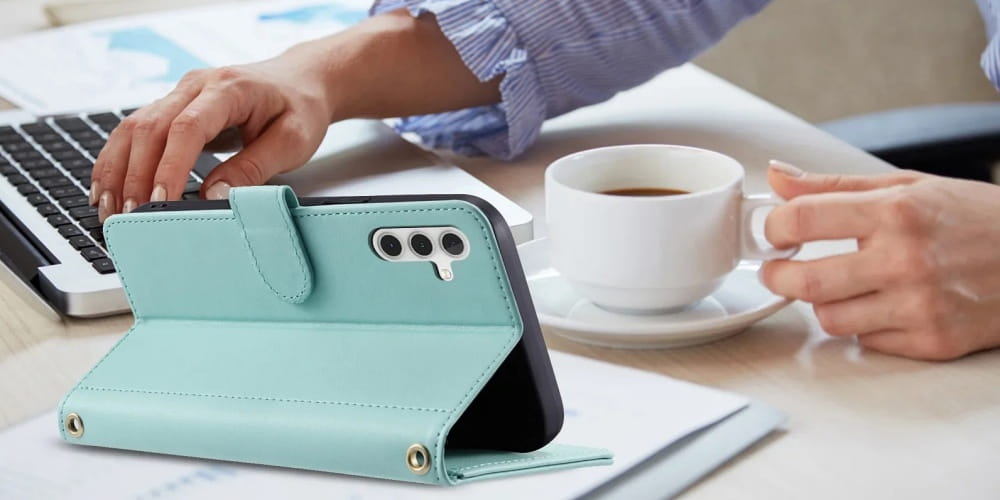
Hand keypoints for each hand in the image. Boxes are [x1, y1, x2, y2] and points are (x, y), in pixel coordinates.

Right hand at [91, 49, 333, 220]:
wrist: (300, 81)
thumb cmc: (299, 108)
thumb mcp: (292, 142)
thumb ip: (254, 168)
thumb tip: (214, 197)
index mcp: (229, 89)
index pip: (188, 127)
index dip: (170, 166)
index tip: (161, 201)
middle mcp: (196, 86)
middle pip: (150, 127)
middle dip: (136, 175)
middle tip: (130, 217)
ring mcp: (180, 94)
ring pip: (133, 128)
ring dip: (117, 170)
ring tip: (110, 211)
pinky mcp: (172, 107)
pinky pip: (135, 131)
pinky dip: (119, 160)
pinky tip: (109, 188)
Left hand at [760, 161, 999, 359]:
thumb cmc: (978, 219)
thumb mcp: (910, 186)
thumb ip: (835, 185)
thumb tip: (776, 177)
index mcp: (896, 212)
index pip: (803, 218)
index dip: (773, 227)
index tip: (772, 232)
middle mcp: (906, 260)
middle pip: (805, 281)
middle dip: (777, 276)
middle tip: (777, 269)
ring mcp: (920, 305)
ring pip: (830, 318)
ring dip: (821, 303)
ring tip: (837, 285)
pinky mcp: (933, 341)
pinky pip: (868, 340)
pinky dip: (863, 324)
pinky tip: (881, 304)